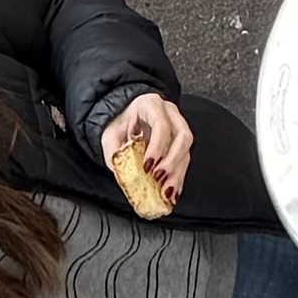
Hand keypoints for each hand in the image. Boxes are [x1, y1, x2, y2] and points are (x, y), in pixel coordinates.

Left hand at [101, 88, 193, 205]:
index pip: (161, 124)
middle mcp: (170, 114)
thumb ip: (115, 152)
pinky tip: (171, 192)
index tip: (148, 166)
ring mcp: (178, 127)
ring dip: (177, 173)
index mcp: (151, 105)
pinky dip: (178, 178)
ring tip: (165, 191)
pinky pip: (185, 161)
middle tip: (158, 178)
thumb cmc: (119, 123)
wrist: (125, 118)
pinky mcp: (180, 144)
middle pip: (182, 136)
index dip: (157, 147)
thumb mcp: (110, 135)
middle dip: (172, 161)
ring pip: (186, 150)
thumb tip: (123, 171)